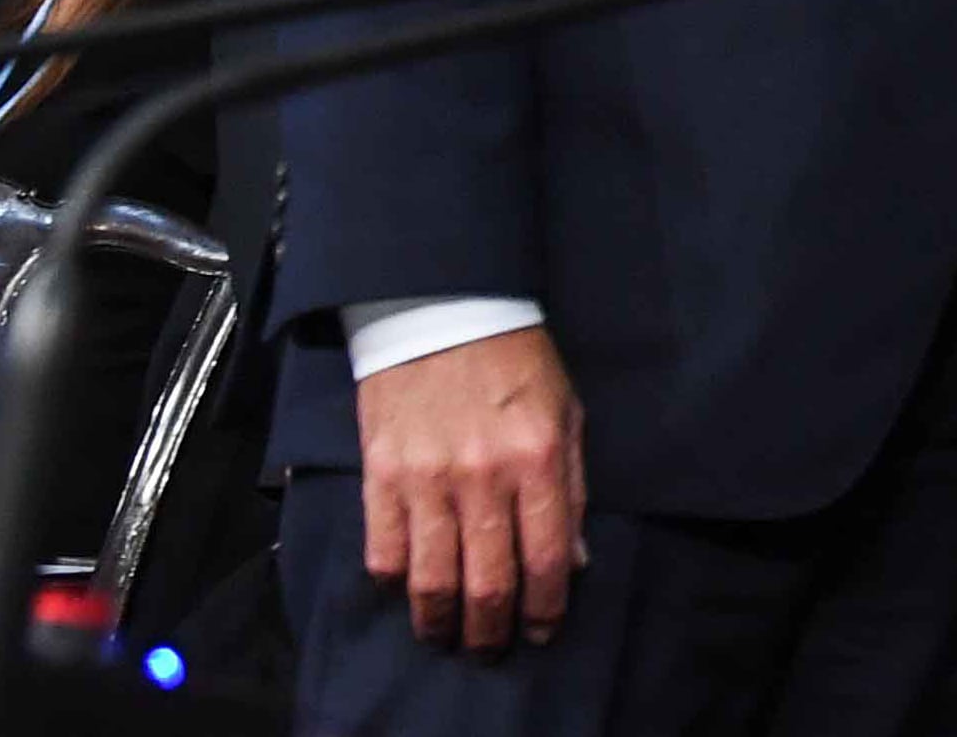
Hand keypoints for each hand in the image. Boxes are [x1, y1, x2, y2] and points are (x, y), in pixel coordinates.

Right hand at [354, 324, 586, 653]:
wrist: (441, 310)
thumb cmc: (513, 359)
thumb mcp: (566, 413)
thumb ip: (572, 487)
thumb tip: (574, 559)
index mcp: (537, 459)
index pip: (546, 558)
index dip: (545, 608)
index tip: (541, 630)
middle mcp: (484, 478)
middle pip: (487, 583)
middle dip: (492, 630)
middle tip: (492, 647)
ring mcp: (427, 480)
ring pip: (432, 581)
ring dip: (440, 622)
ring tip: (447, 635)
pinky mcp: (382, 477)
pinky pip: (384, 553)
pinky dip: (396, 583)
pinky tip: (409, 590)